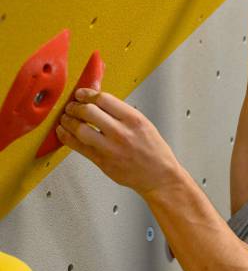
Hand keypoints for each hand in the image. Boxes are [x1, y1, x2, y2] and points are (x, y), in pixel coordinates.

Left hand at [58, 89, 183, 197]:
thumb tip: (100, 100)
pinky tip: (64, 132)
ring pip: (79, 128)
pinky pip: (77, 146)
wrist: (160, 176)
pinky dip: (66, 136)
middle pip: (88, 111)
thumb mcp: (144, 125)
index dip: (87, 94)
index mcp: (134, 120)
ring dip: (68, 120)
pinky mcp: (102, 161)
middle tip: (72, 106)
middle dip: (75, 106)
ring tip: (66, 118)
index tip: (82, 94)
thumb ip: (121, 112)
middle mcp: (122, 133)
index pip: (103, 99)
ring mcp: (111, 148)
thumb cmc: (154, 152)